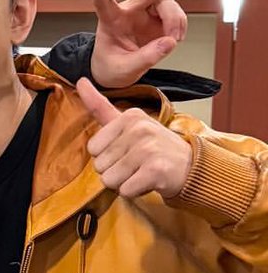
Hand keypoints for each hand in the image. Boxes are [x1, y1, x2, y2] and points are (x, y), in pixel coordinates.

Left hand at [77, 79, 192, 199]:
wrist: (192, 166)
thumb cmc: (156, 147)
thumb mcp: (130, 123)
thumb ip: (101, 107)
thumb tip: (80, 80)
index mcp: (130, 116)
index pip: (93, 148)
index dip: (107, 156)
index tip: (126, 151)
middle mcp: (139, 129)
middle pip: (100, 165)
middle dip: (115, 171)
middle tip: (137, 164)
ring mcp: (147, 149)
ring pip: (110, 179)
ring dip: (124, 182)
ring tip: (141, 172)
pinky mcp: (155, 170)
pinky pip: (124, 190)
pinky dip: (134, 191)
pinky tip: (148, 181)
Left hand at [87, 0, 187, 87]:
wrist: (118, 69)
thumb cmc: (112, 66)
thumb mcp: (123, 70)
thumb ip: (145, 58)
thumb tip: (170, 43)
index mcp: (111, 21)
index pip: (103, 2)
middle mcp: (131, 10)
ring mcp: (148, 11)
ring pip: (168, 4)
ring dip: (175, 21)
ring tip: (173, 40)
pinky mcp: (161, 16)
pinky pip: (178, 15)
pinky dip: (180, 27)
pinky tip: (174, 38)